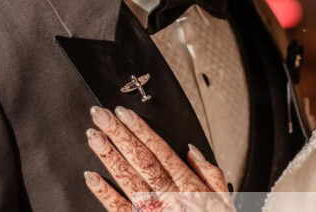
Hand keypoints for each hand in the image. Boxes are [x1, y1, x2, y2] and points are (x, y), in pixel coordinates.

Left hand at [84, 106, 233, 211]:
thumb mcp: (225, 201)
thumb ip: (210, 174)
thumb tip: (192, 151)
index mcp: (189, 187)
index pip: (161, 151)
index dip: (141, 130)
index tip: (125, 113)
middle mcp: (170, 198)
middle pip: (141, 160)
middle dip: (119, 135)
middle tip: (101, 115)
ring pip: (128, 180)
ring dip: (108, 157)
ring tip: (93, 137)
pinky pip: (119, 211)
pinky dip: (104, 194)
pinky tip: (91, 177)